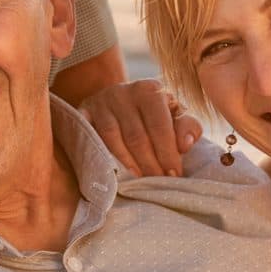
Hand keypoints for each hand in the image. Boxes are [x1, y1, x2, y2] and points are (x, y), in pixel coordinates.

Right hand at [79, 78, 202, 177]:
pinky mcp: (82, 112)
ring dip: (128, 162)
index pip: (160, 126)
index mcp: (150, 89)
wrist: (119, 98)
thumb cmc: (153, 112)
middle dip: (150, 163)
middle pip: (136, 136)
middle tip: (158, 182)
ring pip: (112, 138)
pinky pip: (90, 137)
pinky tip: (112, 169)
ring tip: (140, 177)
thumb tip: (185, 145)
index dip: (168, 153)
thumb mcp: (175, 113)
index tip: (174, 174)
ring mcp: (100, 102)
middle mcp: (123, 91)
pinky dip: (101, 155)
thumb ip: (188, 126)